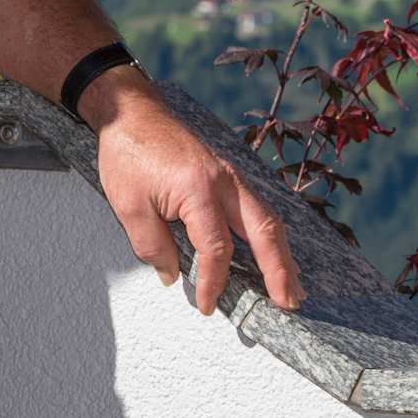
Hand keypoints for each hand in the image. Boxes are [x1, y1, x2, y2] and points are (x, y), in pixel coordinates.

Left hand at [85, 69, 305, 315]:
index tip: (207, 306)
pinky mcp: (227, 175)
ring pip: (267, 219)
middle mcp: (224, 183)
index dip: (214, 282)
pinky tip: (271, 253)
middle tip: (288, 303)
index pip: (216, 249)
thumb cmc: (127, 154)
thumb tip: (172, 275)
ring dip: (281, 255)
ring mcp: (231, 176)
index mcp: (198, 190)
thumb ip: (150, 244)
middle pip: (264, 232)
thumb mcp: (127, 204)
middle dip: (279, 271)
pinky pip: (257, 209)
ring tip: (290, 287)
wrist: (131, 112)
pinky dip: (269, 235)